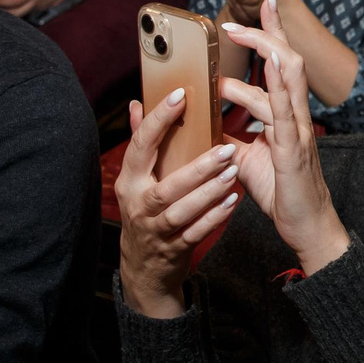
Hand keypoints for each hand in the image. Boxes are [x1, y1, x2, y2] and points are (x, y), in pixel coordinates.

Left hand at [0, 0, 95, 17]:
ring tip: (1, 8)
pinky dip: (20, 10)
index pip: (16, 1)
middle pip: (17, 12)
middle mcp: (37, 1)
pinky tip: (15, 6)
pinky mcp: (44, 6)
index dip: (3, 3)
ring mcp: (41, 5)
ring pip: (24, 13)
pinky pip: (29, 11)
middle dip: (4, 12)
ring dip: (12, 12)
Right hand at [114, 88, 239, 318]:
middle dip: (198, 168)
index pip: (141, 145)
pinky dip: (214, 218)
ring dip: (209, 192)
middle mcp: (139, 205)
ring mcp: (155, 230)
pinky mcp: (173, 249)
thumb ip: (140, 142)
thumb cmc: (145, 211)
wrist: (144, 266)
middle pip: (167, 186)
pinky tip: (233, 201)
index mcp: (129, 180)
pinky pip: (195, 233)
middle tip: (227, 149)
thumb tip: (136, 104)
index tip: (181, 96)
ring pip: (182, 211)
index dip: (158, 119)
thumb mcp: (136, 179)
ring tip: (234, 172)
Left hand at [217, 0, 349, 271]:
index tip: (263, 4)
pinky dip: (278, 82)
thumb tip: (202, 120)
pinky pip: (286, 109)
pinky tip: (271, 63)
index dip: (273, 32)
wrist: (305, 227)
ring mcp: (297, 129)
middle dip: (263, 33)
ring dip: (265, 49)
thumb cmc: (281, 191)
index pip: (280, 64)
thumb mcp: (244, 157)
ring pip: (289, 76)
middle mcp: (294, 115)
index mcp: (284, 114)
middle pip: (287, 59)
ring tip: (241, 33)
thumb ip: (228, 135)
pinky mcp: (293, 148)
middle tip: (231, 22)